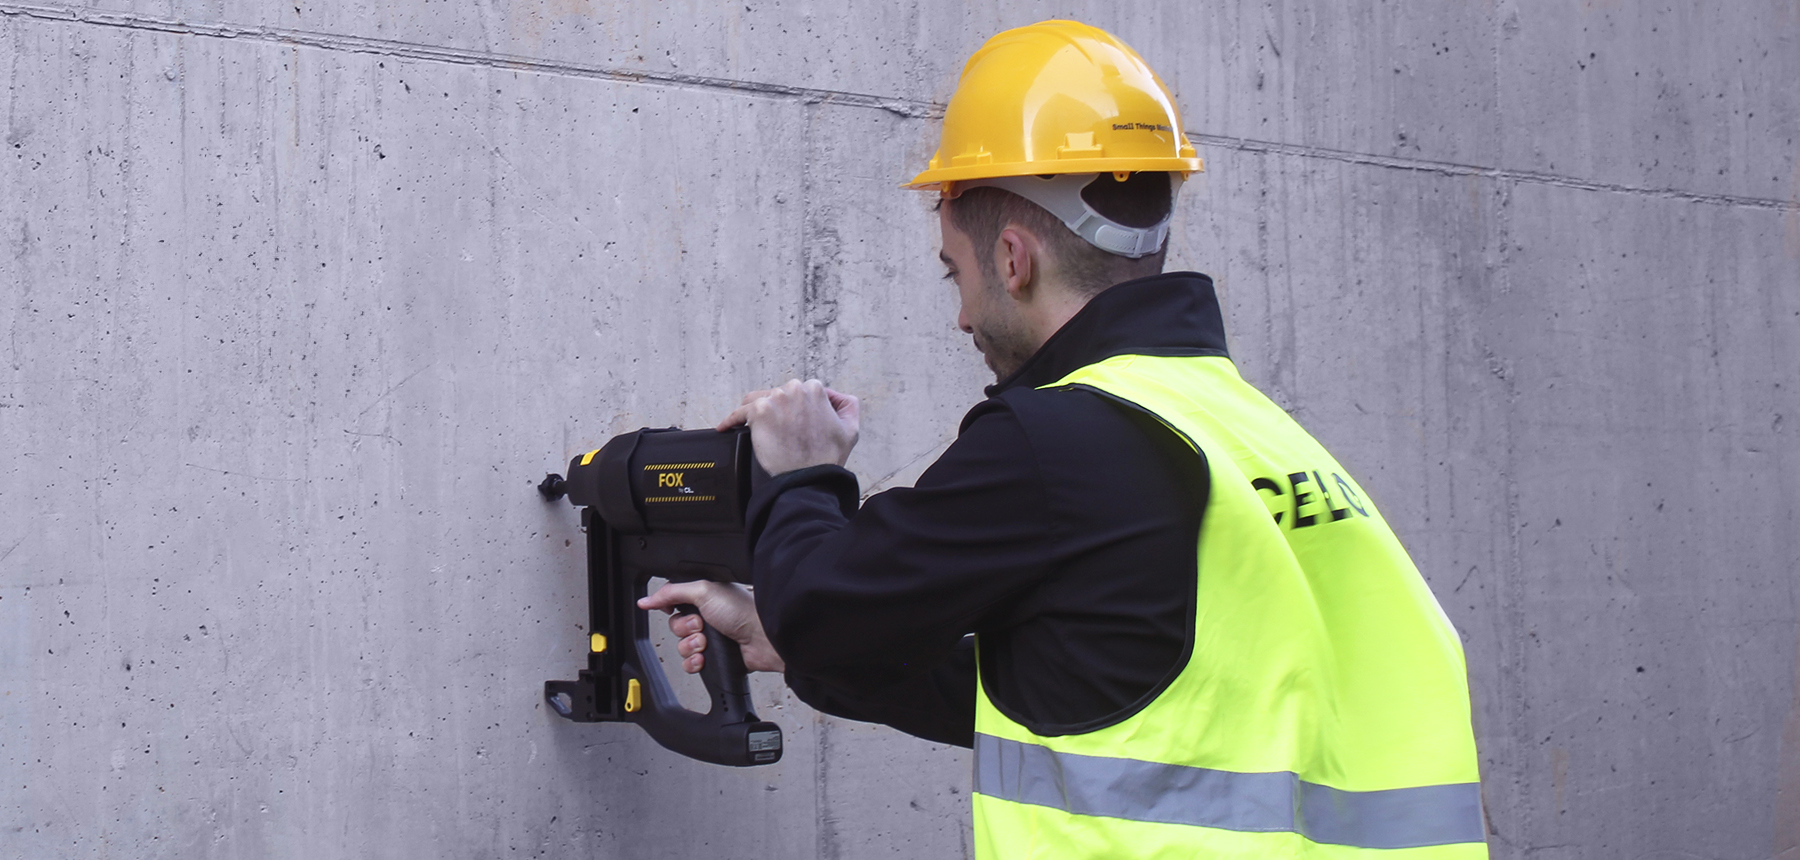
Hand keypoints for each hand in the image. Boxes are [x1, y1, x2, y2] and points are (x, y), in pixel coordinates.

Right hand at [638, 581, 785, 672]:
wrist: (763, 639)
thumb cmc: (744, 612)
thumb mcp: (704, 592)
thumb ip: (673, 592)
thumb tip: (648, 598)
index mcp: (706, 596)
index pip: (674, 600)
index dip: (668, 606)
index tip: (668, 608)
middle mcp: (708, 616)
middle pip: (676, 625)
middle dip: (684, 628)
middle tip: (700, 625)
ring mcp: (711, 637)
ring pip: (682, 646)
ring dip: (690, 645)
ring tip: (706, 642)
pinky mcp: (714, 657)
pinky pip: (690, 663)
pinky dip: (694, 662)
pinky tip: (704, 657)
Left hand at [718, 379, 859, 475]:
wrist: (808, 478)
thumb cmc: (825, 458)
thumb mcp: (851, 429)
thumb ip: (847, 406)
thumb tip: (834, 397)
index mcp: (815, 390)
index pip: (799, 392)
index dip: (796, 409)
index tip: (793, 422)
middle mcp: (793, 389)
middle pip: (777, 395)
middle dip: (778, 410)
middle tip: (780, 431)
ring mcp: (774, 399)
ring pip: (758, 400)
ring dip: (757, 412)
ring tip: (758, 428)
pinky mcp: (758, 412)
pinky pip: (738, 413)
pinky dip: (731, 419)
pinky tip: (726, 426)